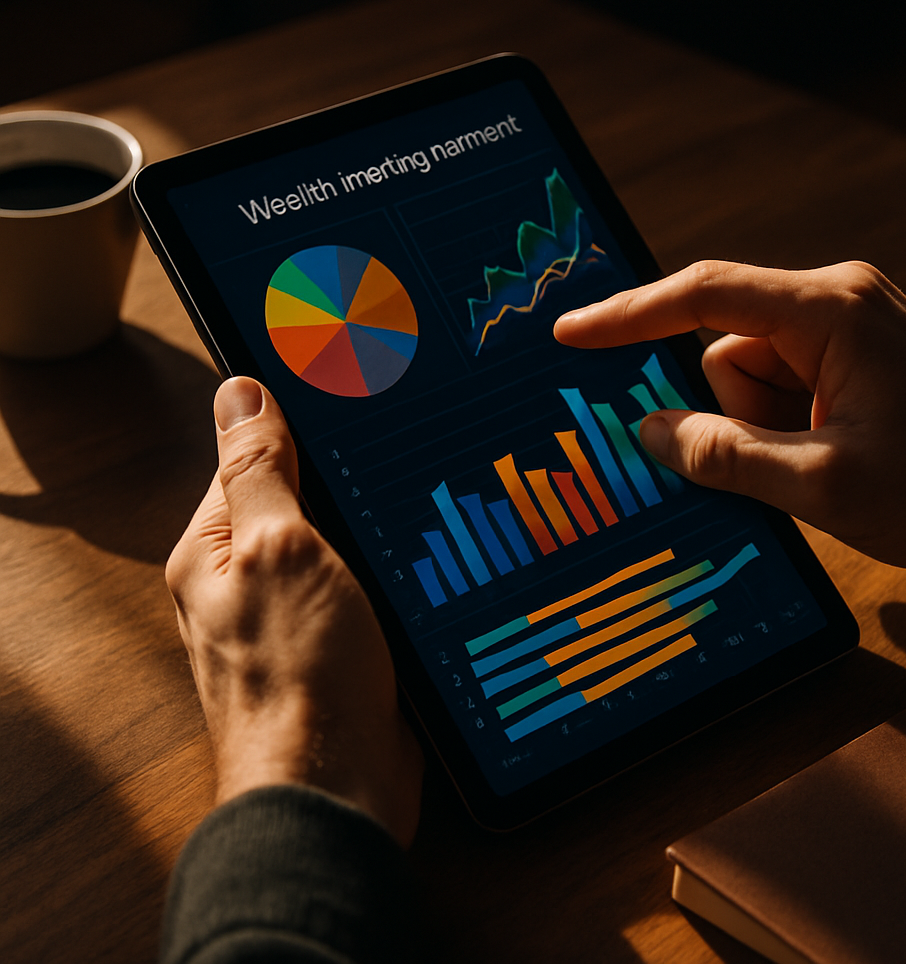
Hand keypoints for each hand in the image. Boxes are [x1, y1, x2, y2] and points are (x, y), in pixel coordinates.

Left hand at [166, 377, 421, 846]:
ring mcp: (294, 615)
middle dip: (341, 478)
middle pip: (297, 500)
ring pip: (337, 543)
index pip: (248, 459)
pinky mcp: (338, 643)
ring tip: (415, 494)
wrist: (336, 785)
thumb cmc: (296, 674)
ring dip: (369, 525)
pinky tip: (421, 552)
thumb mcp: (278, 548)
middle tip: (396, 448)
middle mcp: (247, 581)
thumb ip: (258, 470)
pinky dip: (386, 566)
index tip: (349, 396)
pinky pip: (362, 584)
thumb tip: (239, 392)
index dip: (295, 424)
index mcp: (213, 551)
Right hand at [555, 260, 905, 584]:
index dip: (629, 315)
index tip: (571, 332)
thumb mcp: (820, 485)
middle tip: (786, 460)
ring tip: (820, 462)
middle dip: (733, 413)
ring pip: (743, 376)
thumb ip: (724, 455)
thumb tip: (648, 432)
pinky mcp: (845, 358)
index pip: (703, 295)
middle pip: (722, 349)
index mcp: (832, 310)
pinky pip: (772, 388)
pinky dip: (777, 429)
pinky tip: (825, 456)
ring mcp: (841, 329)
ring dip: (760, 428)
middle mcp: (833, 302)